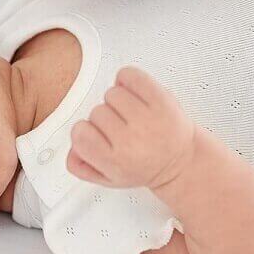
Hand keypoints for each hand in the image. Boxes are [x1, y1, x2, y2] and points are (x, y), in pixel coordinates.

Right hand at [66, 66, 196, 189]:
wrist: (181, 162)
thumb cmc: (144, 166)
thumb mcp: (110, 178)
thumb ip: (83, 167)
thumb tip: (72, 149)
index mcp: (115, 161)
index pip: (79, 133)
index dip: (85, 131)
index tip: (97, 135)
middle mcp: (131, 141)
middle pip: (96, 112)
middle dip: (105, 118)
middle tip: (120, 128)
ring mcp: (148, 119)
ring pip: (111, 93)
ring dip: (117, 100)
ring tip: (130, 114)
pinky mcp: (162, 100)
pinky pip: (130, 75)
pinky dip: (127, 78)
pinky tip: (134, 93)